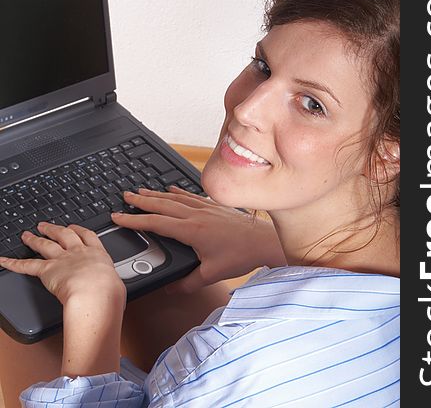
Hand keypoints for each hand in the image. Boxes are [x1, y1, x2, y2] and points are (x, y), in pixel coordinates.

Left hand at [0, 222, 125, 306]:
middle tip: (46, 225)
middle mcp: (78, 253)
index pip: (87, 236)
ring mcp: (62, 260)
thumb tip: (113, 291)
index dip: (79, 230)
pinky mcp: (47, 271)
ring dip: (35, 239)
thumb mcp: (116, 285)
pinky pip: (27, 265)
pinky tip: (4, 260)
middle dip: (54, 229)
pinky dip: (13, 263)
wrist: (95, 294)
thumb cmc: (109, 292)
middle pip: (64, 235)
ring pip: (46, 245)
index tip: (74, 227)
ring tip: (27, 234)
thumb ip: (111, 284)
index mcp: (97, 255)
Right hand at [111, 186, 285, 293]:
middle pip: (162, 204)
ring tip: (141, 190)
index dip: (134, 220)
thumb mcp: (212, 275)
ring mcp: (206, 208)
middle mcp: (196, 215)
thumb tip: (171, 289)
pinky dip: (178, 192)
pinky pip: (191, 195)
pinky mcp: (214, 206)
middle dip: (141, 200)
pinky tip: (172, 189)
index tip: (119, 216)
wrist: (264, 241)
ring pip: (175, 198)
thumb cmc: (241, 255)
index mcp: (191, 230)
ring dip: (157, 194)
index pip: (156, 223)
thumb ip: (188, 283)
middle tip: (125, 196)